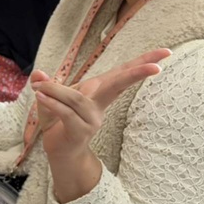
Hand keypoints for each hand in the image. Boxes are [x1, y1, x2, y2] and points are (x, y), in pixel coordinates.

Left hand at [31, 48, 171, 164]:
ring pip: (78, 99)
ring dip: (56, 90)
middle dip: (136, 73)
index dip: (142, 63)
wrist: (59, 151)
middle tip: (157, 66)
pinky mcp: (79, 131)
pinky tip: (41, 96)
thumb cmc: (59, 121)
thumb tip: (37, 72)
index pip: (121, 74)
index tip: (166, 53)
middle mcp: (98, 105)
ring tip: (38, 86)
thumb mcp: (50, 99)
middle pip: (118, 84)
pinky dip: (53, 103)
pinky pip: (66, 114)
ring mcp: (92, 119)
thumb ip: (46, 85)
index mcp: (98, 92)